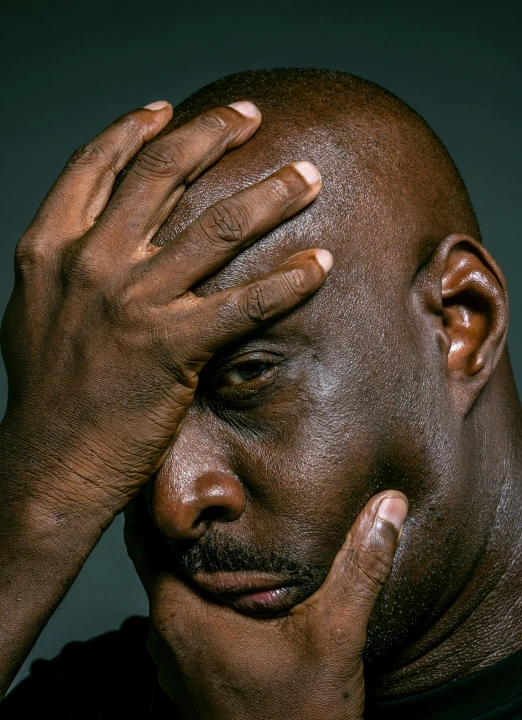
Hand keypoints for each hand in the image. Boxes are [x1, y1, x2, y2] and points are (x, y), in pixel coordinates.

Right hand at [1, 100, 328, 533]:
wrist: (49, 461)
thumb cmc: (47, 393)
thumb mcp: (35, 313)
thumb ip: (66, 269)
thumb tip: (96, 240)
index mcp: (52, 247)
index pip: (96, 165)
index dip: (137, 129)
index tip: (173, 110)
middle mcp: (92, 262)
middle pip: (164, 175)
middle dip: (214, 134)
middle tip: (252, 117)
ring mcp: (133, 301)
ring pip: (218, 228)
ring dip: (271, 194)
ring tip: (308, 176)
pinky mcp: (172, 345)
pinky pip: (245, 302)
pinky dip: (288, 280)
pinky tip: (320, 263)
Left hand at [127, 491, 407, 719]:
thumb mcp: (337, 635)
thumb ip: (361, 566)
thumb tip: (388, 506)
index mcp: (182, 615)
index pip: (142, 536)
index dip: (152, 496)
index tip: (168, 460)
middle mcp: (163, 637)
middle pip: (152, 560)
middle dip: (173, 523)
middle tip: (199, 480)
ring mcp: (170, 665)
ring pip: (165, 593)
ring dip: (182, 561)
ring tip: (213, 524)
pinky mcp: (186, 683)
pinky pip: (177, 621)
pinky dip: (192, 594)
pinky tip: (228, 587)